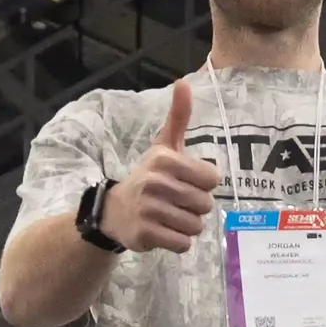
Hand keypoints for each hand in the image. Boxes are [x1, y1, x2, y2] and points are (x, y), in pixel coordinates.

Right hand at [100, 79, 221, 253]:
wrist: (113, 211)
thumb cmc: (148, 177)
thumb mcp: (163, 146)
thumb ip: (178, 117)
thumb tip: (183, 82)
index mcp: (165, 159)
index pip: (212, 178)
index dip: (203, 184)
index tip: (185, 183)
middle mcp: (156, 182)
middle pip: (206, 204)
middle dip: (195, 207)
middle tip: (175, 202)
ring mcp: (150, 209)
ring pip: (196, 226)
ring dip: (186, 225)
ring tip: (168, 217)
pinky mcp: (146, 233)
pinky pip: (183, 243)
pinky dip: (177, 242)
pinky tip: (163, 231)